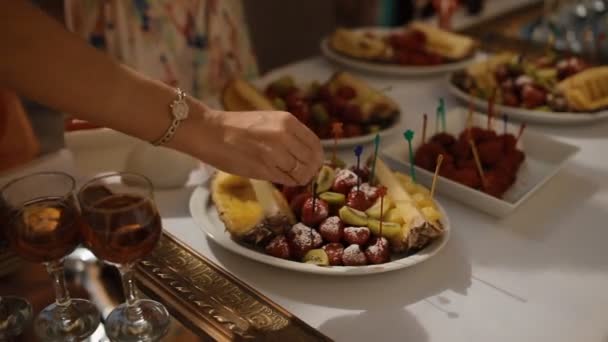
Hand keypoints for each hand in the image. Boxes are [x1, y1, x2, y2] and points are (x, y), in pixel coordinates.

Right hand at [202, 109, 323, 185]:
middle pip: (311, 161)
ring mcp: (275, 154)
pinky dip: (286, 181)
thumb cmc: (238, 126)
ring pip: (301, 174)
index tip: (312, 163)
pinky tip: (277, 176)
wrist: (211, 132)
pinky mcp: (264, 170)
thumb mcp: (270, 121)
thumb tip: (308, 154)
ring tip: (287, 175)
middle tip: (301, 173)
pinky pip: (286, 180)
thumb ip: (289, 135)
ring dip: (298, 178)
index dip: (317, 157)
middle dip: (309, 170)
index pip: (316, 145)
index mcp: (288, 122)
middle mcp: (285, 137)